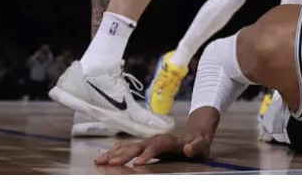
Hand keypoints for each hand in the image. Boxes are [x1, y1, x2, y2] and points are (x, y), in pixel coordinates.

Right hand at [93, 132, 211, 165]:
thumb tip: (188, 148)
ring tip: (100, 160)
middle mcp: (155, 139)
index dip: (147, 154)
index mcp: (169, 140)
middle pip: (138, 146)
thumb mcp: (201, 146)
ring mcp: (148, 142)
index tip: (137, 164)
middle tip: (112, 163)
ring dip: (114, 153)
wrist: (194, 136)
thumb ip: (196, 147)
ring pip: (129, 146)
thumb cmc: (198, 144)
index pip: (156, 146)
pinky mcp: (144, 146)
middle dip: (124, 154)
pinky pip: (127, 148)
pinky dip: (115, 152)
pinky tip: (104, 157)